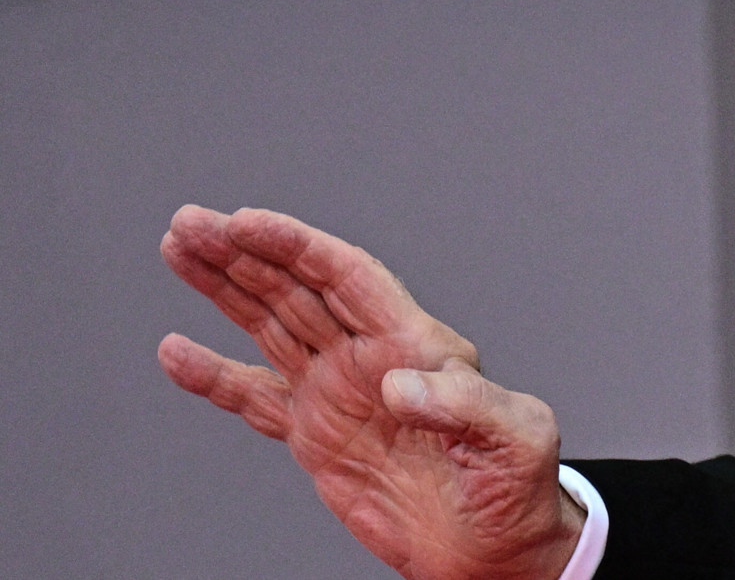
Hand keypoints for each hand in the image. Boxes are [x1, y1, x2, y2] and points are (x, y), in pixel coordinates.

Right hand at [158, 206, 584, 579]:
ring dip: (225, 288)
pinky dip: (214, 377)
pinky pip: (255, 398)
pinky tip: (177, 352)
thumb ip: (464, 405)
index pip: (348, 277)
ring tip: (180, 249)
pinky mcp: (316, 435)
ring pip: (272, 325)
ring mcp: (340, 392)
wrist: (495, 549)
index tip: (247, 224)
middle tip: (192, 223)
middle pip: (298, 288)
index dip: (296, 246)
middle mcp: (373, 357)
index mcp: (417, 345)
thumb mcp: (515, 438)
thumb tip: (400, 384)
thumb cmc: (519, 486)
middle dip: (244, 253)